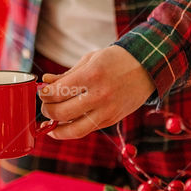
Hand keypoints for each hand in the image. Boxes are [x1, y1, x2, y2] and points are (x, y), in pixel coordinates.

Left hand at [39, 46, 155, 139]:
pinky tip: (64, 124)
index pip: (59, 91)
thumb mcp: (90, 60)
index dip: (45, 94)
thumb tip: (45, 82)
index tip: (43, 92)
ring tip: (50, 123)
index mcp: (93, 75)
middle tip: (45, 106)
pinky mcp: (111, 120)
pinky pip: (86, 130)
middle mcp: (100, 95)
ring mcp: (107, 111)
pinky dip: (72, 129)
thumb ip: (66, 74)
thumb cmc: (116, 61)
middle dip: (47, 110)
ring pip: (74, 130)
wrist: (147, 68)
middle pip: (62, 112)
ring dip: (56, 128)